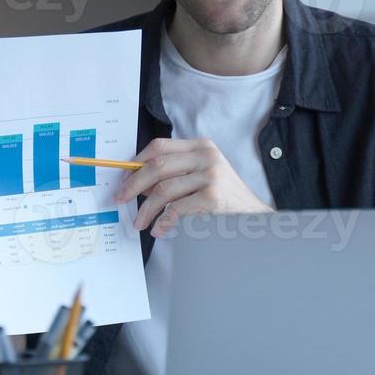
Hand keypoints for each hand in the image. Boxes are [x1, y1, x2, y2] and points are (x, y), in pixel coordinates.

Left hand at [114, 138, 272, 237]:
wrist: (253, 215)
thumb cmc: (223, 198)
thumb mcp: (201, 175)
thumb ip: (174, 173)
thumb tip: (136, 183)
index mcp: (201, 146)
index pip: (159, 146)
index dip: (136, 162)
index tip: (123, 178)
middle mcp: (206, 156)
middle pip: (156, 165)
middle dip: (133, 184)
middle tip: (121, 199)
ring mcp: (211, 175)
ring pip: (163, 189)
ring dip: (146, 209)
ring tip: (140, 221)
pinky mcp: (212, 196)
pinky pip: (176, 209)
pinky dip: (163, 221)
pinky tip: (159, 229)